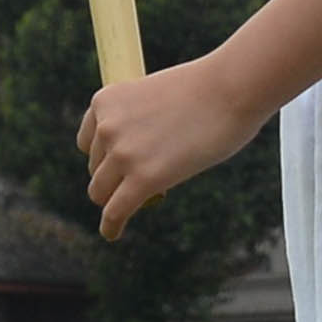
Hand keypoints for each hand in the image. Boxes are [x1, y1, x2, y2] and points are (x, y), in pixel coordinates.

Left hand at [79, 55, 269, 238]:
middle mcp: (106, 126)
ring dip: (115, 200)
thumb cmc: (205, 90)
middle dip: (114, 178)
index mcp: (105, 101)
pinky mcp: (144, 178)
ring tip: (128, 208)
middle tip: (140, 182)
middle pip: (96, 169)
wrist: (231, 88)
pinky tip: (113, 233)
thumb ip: (138, 122)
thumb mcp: (154, 97)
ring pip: (102, 192)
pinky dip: (112, 226)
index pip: (90, 142)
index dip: (105, 156)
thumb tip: (138, 154)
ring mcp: (123, 153)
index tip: (121, 165)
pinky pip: (116, 212)